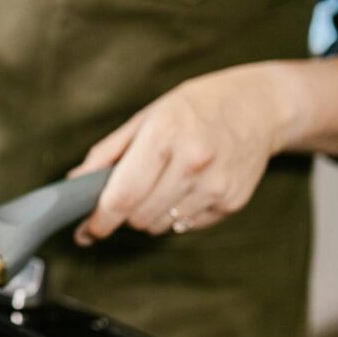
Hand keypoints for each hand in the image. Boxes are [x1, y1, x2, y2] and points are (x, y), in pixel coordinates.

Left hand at [68, 62, 297, 244]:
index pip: (124, 195)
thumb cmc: (195, 107)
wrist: (260, 106)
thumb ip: (108, 152)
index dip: (100, 219)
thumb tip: (76, 183)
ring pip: (161, 225)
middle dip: (124, 213)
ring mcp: (217, 185)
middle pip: (139, 216)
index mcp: (166, 134)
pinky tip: (187, 187)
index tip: (87, 230)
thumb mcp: (147, 116)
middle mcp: (194, 162)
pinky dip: (176, 214)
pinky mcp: (232, 202)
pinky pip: (186, 225)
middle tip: (126, 195)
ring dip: (150, 214)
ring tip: (162, 183)